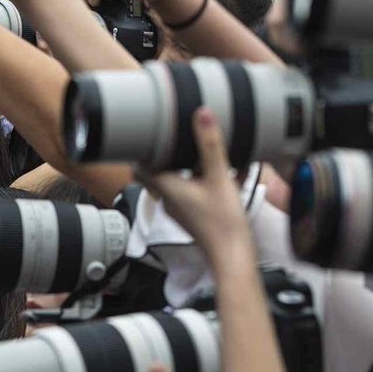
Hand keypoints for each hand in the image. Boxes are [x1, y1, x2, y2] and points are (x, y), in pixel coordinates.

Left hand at [135, 107, 251, 257]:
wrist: (233, 257)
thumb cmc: (223, 224)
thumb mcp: (219, 178)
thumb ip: (210, 145)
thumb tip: (201, 114)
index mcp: (166, 187)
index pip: (139, 167)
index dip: (139, 149)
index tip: (144, 132)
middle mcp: (167, 198)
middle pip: (152, 173)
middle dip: (157, 155)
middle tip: (167, 137)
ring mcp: (178, 208)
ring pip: (169, 182)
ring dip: (176, 166)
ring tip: (190, 149)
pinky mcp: (191, 214)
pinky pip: (185, 192)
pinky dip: (192, 179)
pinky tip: (212, 172)